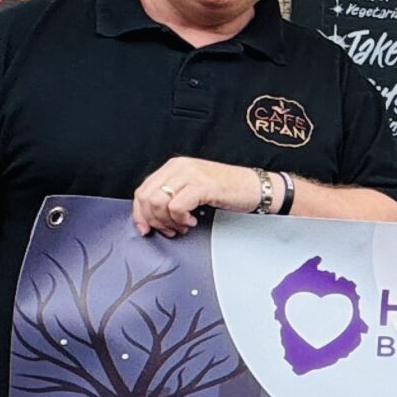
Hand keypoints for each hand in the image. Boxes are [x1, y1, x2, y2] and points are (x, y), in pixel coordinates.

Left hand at [133, 157, 260, 237]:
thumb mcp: (195, 188)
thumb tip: (151, 215)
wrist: (256, 188)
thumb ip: (173, 195)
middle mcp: (180, 167)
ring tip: (182, 226)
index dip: (140, 213)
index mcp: (175, 166)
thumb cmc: (229, 190)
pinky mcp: (202, 185)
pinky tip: (192, 221)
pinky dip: (181, 220)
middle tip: (169, 229)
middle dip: (154, 220)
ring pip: (159, 203)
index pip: (143, 190)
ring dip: (168, 221)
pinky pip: (176, 207)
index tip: (145, 228)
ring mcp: (191, 175)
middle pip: (147, 197)